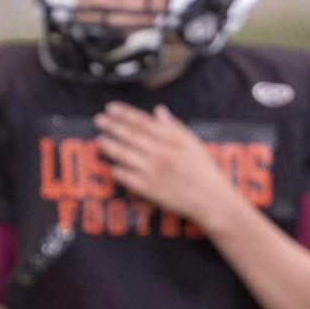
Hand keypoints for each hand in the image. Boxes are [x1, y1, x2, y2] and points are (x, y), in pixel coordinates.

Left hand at [94, 102, 242, 233]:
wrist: (210, 199)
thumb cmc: (203, 170)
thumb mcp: (193, 143)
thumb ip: (174, 127)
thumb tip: (159, 111)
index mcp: (172, 140)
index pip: (143, 122)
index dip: (124, 114)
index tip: (111, 108)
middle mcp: (161, 154)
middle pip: (130, 136)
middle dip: (112, 126)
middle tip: (99, 120)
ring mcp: (153, 171)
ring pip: (124, 155)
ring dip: (110, 146)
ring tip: (100, 140)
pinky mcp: (148, 189)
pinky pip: (126, 177)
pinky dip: (117, 170)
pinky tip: (112, 166)